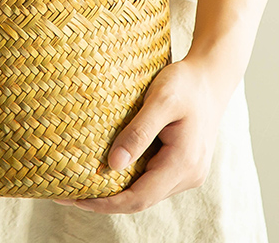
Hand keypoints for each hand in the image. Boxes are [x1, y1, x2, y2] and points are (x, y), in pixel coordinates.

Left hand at [52, 55, 232, 213]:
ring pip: (145, 191)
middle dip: (104, 199)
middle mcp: (188, 175)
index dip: (105, 203)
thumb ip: (139, 132)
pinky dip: (128, 177)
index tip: (74, 197)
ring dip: (115, 190)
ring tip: (80, 180)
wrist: (212, 76)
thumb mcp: (161, 100)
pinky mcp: (183, 164)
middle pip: (140, 199)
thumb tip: (113, 165)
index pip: (138, 198)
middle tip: (66, 190)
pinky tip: (107, 167)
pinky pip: (151, 178)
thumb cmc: (186, 83)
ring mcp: (188, 172)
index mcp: (183, 163)